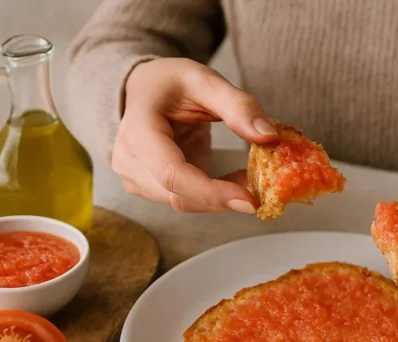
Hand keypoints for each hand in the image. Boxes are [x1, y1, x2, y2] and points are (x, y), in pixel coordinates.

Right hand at [112, 58, 277, 212]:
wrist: (145, 91)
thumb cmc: (171, 84)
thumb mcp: (206, 81)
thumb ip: (238, 106)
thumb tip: (268, 136)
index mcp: (138, 131)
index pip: (171, 173)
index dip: (210, 192)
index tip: (249, 200)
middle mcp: (129, 161)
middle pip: (180, 196)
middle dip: (224, 197)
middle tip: (263, 186)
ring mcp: (135, 179)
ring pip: (185, 203)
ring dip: (222, 198)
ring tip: (249, 176)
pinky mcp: (149, 189)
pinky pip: (187, 201)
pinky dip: (215, 195)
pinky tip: (234, 180)